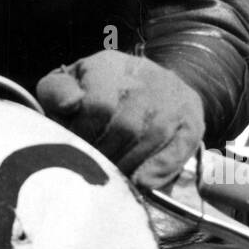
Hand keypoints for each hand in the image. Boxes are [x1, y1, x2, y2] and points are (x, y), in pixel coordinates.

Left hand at [36, 51, 203, 188]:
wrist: (149, 83)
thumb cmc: (96, 91)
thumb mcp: (70, 84)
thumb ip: (57, 92)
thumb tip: (69, 105)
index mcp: (110, 65)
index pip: (99, 106)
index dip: (84, 134)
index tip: (76, 147)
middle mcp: (146, 76)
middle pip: (126, 127)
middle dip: (106, 154)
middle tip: (94, 169)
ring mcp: (173, 98)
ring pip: (151, 139)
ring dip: (128, 165)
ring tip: (112, 176)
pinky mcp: (192, 121)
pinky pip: (179, 149)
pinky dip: (159, 170)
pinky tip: (142, 183)